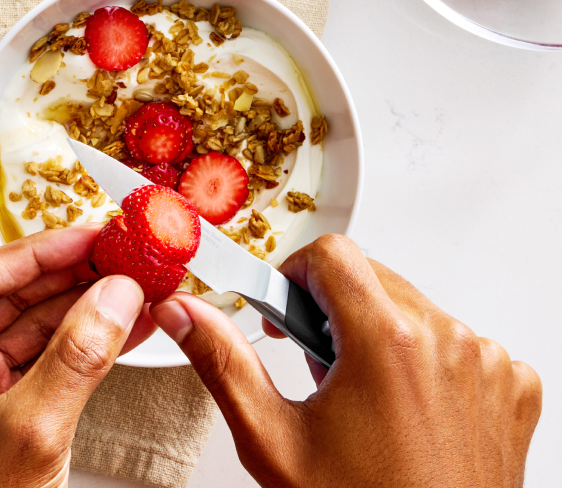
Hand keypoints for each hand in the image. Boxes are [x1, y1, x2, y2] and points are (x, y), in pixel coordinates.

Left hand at [0, 224, 154, 487]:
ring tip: (135, 288)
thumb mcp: (30, 433)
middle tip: (122, 256)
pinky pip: (46, 358)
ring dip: (86, 308)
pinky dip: (85, 343)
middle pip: (12, 297)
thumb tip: (117, 295)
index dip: (44, 250)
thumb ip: (78, 356)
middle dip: (73, 277)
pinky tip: (123, 327)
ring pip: (34, 326)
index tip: (91, 235)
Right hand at [150, 235, 541, 486]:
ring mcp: (485, 362)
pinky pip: (457, 339)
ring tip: (363, 394)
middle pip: (372, 277)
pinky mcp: (508, 383)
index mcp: (387, 343)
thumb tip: (184, 314)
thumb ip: (224, 363)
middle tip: (320, 365)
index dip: (296, 274)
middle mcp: (446, 342)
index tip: (286, 308)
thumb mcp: (273, 440)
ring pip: (413, 306)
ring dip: (379, 333)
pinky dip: (426, 359)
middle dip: (334, 309)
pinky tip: (406, 406)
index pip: (333, 254)